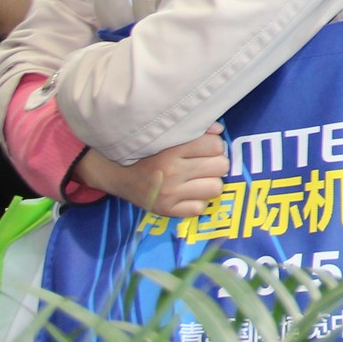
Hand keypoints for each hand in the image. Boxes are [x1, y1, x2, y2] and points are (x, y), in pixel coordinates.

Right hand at [75, 125, 228, 217]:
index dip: (214, 146)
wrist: (121, 178)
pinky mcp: (167, 211)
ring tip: (198, 180)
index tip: (205, 149)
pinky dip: (198, 202)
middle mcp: (172, 173)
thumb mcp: (170, 139)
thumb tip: (219, 130)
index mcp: (172, 151)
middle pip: (221, 166)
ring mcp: (170, 194)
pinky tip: (189, 195)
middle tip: (204, 165)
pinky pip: (200, 208)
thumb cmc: (151, 155)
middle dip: (216, 164)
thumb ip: (196, 131)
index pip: (215, 145)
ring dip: (210, 184)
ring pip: (216, 188)